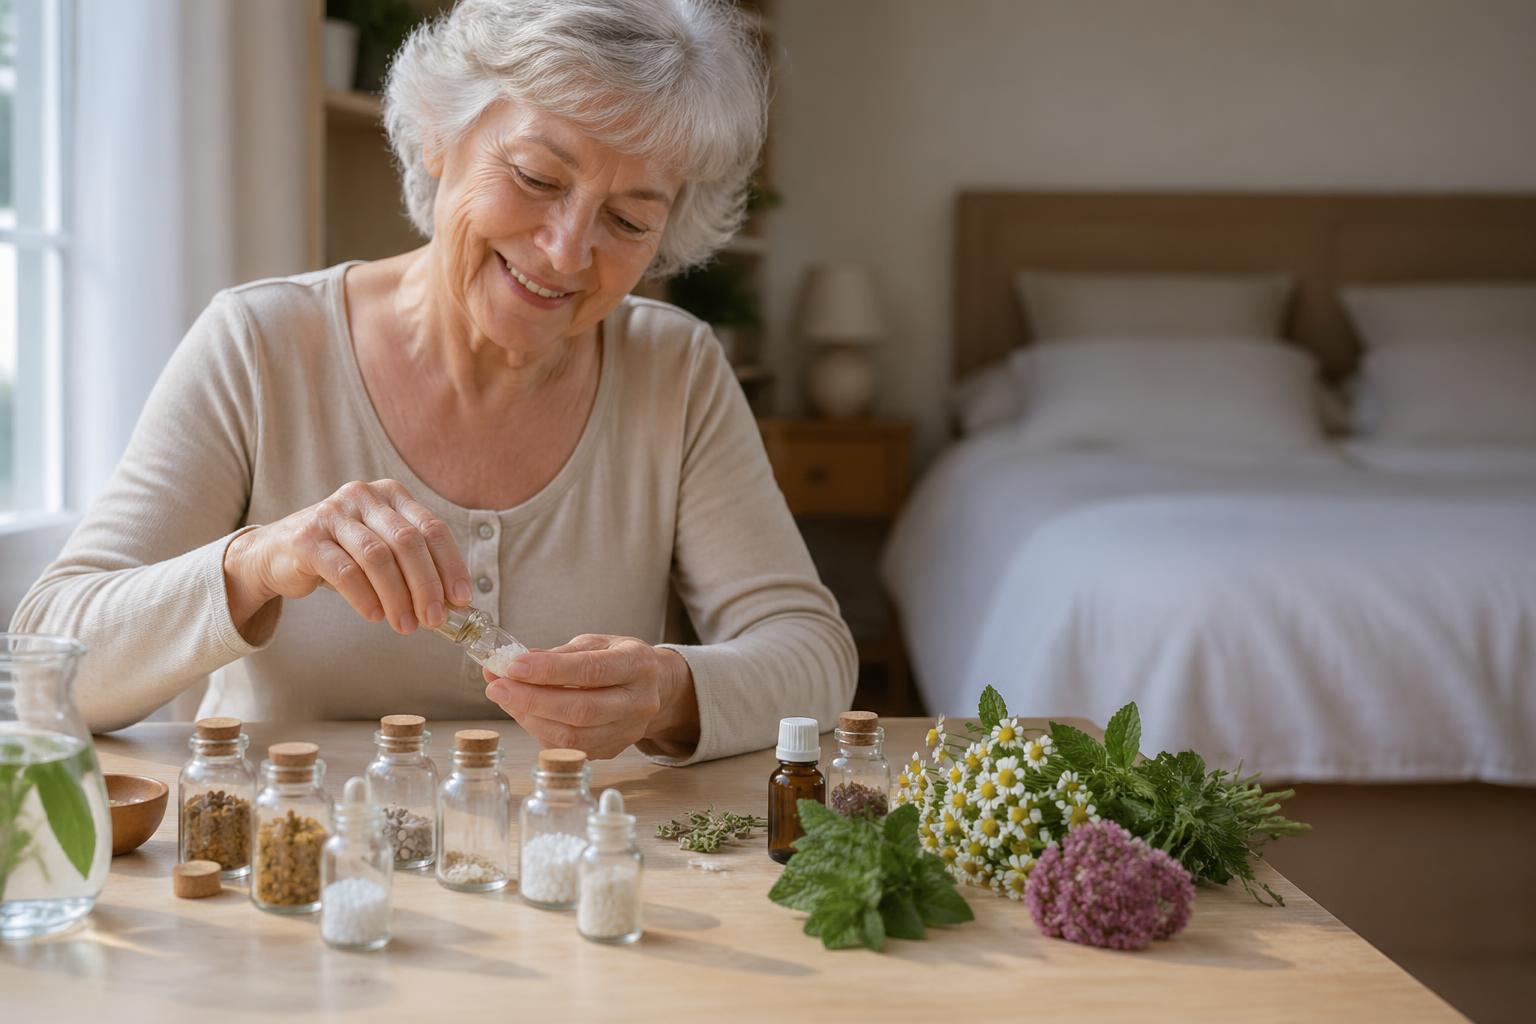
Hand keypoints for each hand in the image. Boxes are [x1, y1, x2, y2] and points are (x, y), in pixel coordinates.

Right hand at [223, 478, 469, 638]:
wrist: (279, 552)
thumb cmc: (343, 553)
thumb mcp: (383, 550)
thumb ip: (414, 566)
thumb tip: (451, 603)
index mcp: (391, 494)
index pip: (432, 528)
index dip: (450, 565)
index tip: (461, 599)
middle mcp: (364, 496)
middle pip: (408, 542)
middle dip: (426, 585)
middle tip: (434, 620)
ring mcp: (333, 513)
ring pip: (378, 557)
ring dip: (397, 597)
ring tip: (406, 625)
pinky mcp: (307, 537)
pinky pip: (345, 571)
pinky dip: (365, 598)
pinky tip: (374, 615)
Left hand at [482, 634, 700, 759]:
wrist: (655, 688)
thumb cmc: (620, 659)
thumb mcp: (597, 643)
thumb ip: (558, 654)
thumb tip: (511, 663)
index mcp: (638, 664)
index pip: (591, 671)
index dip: (549, 670)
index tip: (512, 666)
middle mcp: (638, 702)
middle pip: (580, 710)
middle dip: (532, 699)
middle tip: (497, 687)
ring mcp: (628, 731)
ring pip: (572, 735)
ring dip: (530, 718)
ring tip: (505, 698)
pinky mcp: (612, 750)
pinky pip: (569, 747)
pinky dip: (540, 730)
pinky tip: (524, 713)